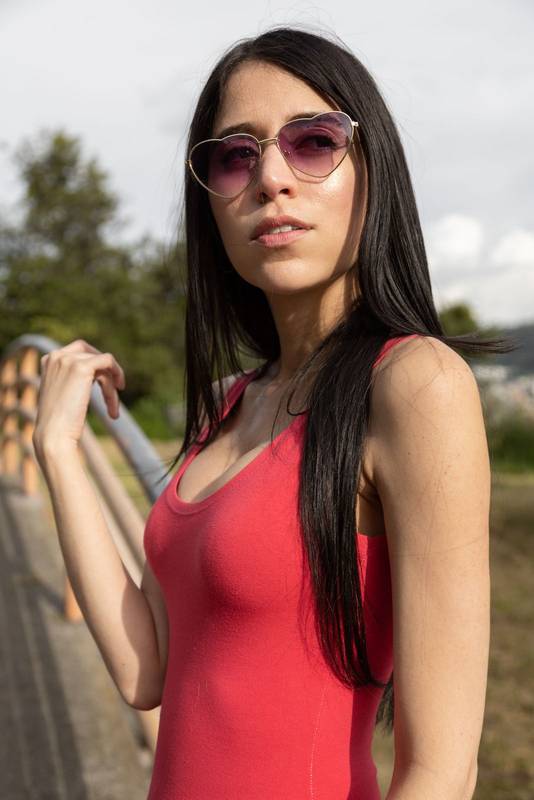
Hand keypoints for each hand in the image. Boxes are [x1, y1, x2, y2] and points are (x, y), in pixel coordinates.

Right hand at [33, 339, 125, 456]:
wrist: (53, 436)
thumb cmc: (58, 423)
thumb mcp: (63, 395)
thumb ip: (72, 381)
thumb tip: (98, 374)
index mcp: (49, 360)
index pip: (79, 351)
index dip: (96, 365)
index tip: (103, 383)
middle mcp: (56, 356)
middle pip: (92, 356)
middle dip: (105, 371)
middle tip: (116, 388)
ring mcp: (68, 360)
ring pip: (102, 365)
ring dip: (110, 387)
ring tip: (113, 410)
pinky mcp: (81, 367)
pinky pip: (108, 361)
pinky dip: (118, 374)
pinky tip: (118, 393)